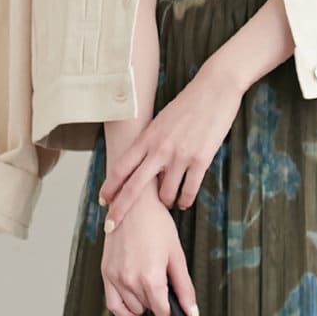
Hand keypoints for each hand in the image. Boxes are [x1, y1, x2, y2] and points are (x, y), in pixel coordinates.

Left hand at [98, 63, 242, 232]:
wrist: (214, 88)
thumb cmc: (187, 104)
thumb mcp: (161, 121)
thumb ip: (151, 143)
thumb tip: (142, 164)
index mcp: (147, 138)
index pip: (120, 167)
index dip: (109, 187)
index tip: (101, 202)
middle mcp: (159, 149)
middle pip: (134, 187)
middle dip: (120, 209)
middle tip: (111, 227)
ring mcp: (180, 156)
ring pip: (165, 194)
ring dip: (165, 204)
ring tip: (168, 204)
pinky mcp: (201, 160)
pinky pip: (189, 191)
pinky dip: (184, 201)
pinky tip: (183, 202)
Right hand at [101, 187, 199, 315]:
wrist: (134, 205)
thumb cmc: (156, 224)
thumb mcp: (177, 256)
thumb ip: (185, 288)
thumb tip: (192, 313)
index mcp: (150, 277)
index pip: (162, 312)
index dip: (170, 308)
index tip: (172, 298)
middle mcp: (130, 280)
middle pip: (148, 309)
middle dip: (157, 301)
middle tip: (161, 281)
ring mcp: (115, 278)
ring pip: (131, 309)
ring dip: (141, 303)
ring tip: (147, 283)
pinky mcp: (106, 273)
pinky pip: (112, 305)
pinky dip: (123, 308)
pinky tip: (133, 296)